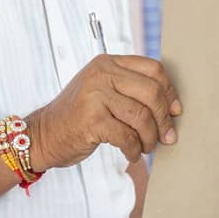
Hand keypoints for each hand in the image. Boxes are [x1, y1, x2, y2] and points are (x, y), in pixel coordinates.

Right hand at [26, 54, 181, 170]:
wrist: (43, 134)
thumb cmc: (80, 115)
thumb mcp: (102, 90)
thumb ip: (130, 88)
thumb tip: (173, 107)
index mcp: (108, 63)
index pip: (153, 69)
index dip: (170, 91)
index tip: (175, 111)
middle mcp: (102, 74)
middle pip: (152, 92)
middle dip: (164, 119)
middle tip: (167, 137)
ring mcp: (95, 96)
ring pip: (141, 117)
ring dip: (150, 138)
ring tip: (147, 147)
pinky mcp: (91, 120)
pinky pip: (127, 136)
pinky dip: (134, 149)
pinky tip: (132, 154)